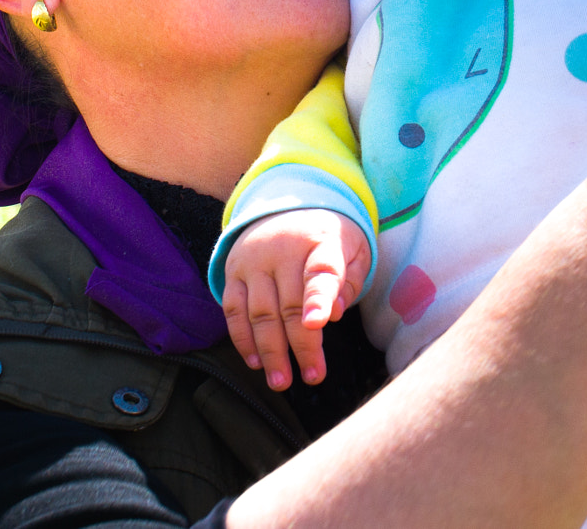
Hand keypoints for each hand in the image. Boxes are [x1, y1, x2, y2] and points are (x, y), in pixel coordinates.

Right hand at [221, 209, 372, 390]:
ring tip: (281, 380)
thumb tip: (334, 313)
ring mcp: (253, 261)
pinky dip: (242, 339)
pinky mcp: (233, 272)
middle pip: (290, 304)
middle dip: (301, 345)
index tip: (318, 323)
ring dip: (270, 351)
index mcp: (320, 241)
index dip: (319, 298)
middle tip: (312, 376)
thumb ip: (349, 280)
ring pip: (259, 312)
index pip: (320, 271)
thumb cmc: (327, 238)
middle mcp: (282, 249)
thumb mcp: (354, 249)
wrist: (286, 205)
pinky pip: (233, 310)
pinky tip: (255, 362)